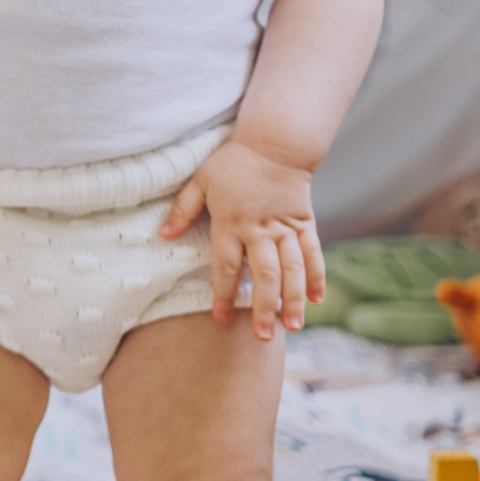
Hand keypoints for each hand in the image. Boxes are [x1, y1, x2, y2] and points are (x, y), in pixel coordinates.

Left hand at [158, 139, 323, 338]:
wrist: (275, 143)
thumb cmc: (232, 163)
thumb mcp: (200, 181)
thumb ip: (183, 210)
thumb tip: (163, 234)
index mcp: (231, 222)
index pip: (227, 266)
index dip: (224, 294)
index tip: (221, 319)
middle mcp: (260, 229)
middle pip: (264, 274)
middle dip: (264, 307)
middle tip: (262, 337)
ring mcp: (286, 227)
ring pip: (292, 269)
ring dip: (293, 299)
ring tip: (293, 327)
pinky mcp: (305, 222)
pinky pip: (313, 253)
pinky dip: (316, 277)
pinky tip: (316, 301)